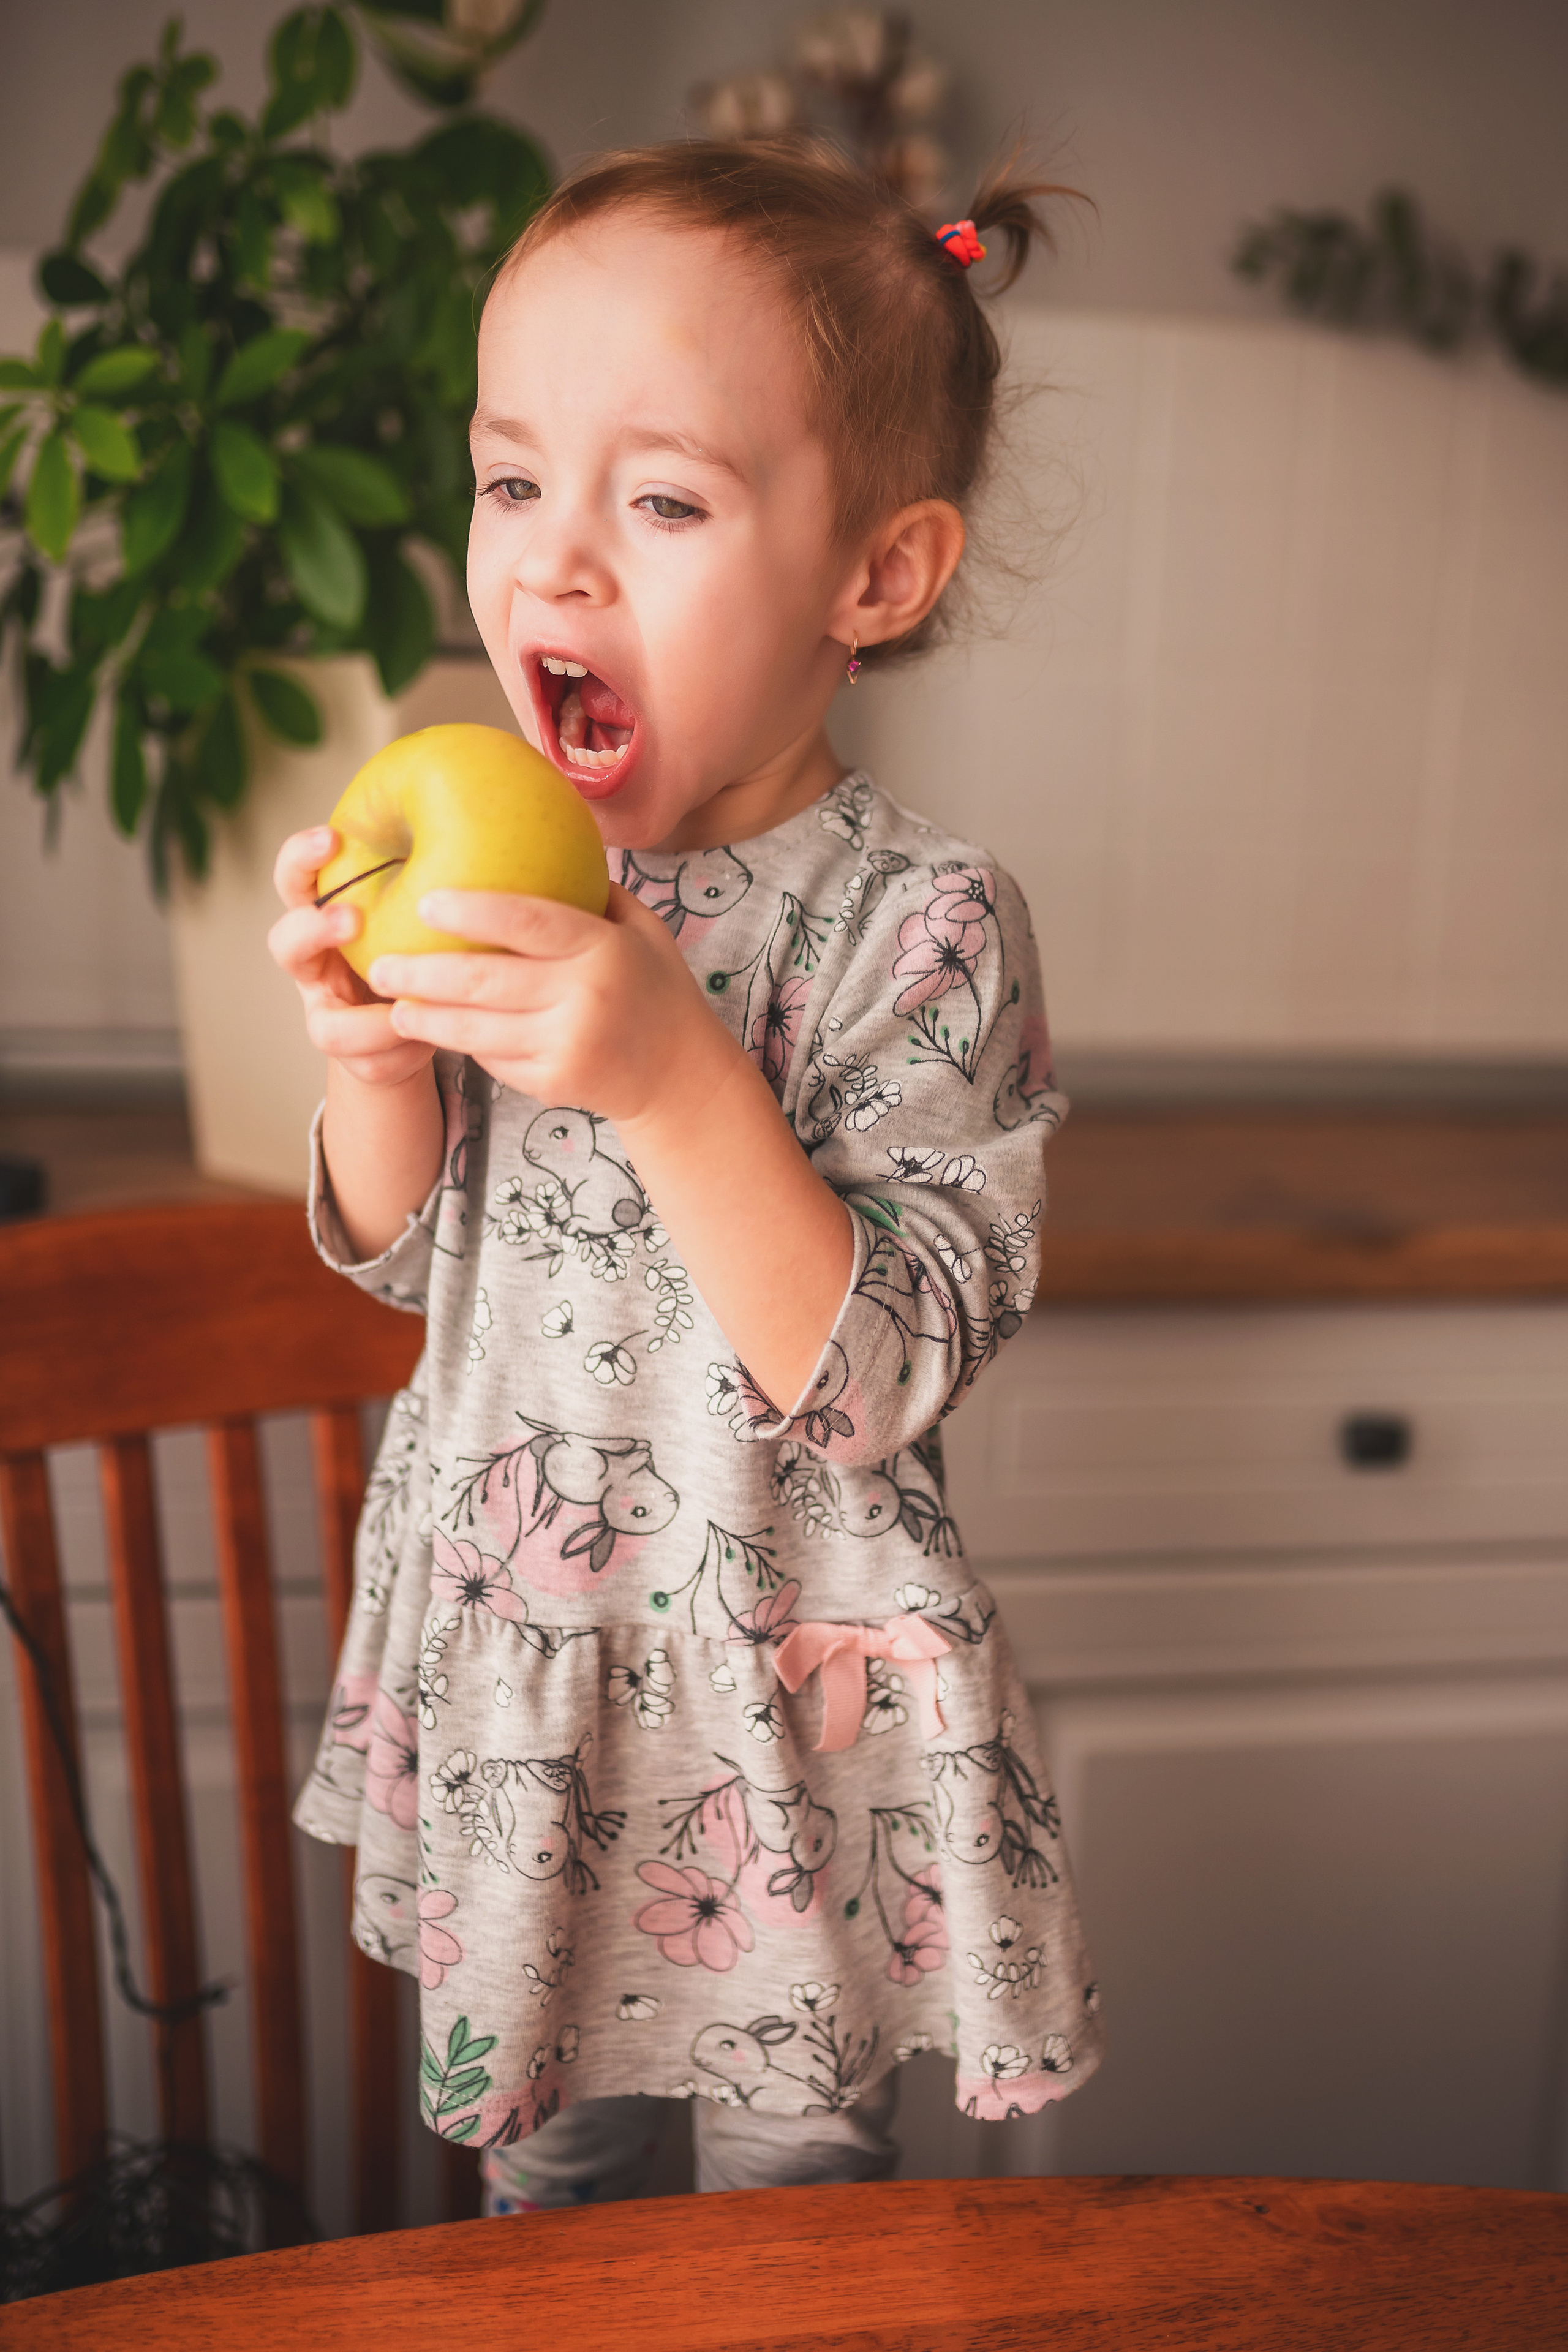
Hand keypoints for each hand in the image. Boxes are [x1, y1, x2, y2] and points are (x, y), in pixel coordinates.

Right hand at [267, 826, 437, 1088]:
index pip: (295, 879)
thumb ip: (429, 878)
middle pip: (285, 944)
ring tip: (402, 1009)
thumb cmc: (415, 946)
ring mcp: (330, 1016)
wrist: (410, 1023)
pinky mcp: (356, 1060)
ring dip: (365, 1021)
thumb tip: (478, 815)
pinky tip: (430, 1038)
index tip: (331, 836)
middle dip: (314, 928)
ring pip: (325, 1028)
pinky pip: (372, 1062)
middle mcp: (315, 965)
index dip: (303, 857)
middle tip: (352, 917)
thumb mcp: (418, 909)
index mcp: (324, 916)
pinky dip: (403, 1050)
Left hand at [368, 881, 739, 1128]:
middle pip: (485, 980)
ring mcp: (568, 1044)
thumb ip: (589, 895)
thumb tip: (530, 842)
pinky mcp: (554, 1083)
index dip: (473, 909)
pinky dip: (462, 1044)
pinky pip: (494, 1060)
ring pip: (477, 1031)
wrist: (680, 1074)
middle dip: (423, 972)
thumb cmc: (654, 989)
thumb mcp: (640, 930)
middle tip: (380, 963)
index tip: (425, 900)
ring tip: (391, 1004)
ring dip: (425, 1018)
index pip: (530, 922)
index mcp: (604, 949)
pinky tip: (434, 1030)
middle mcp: (585, 997)